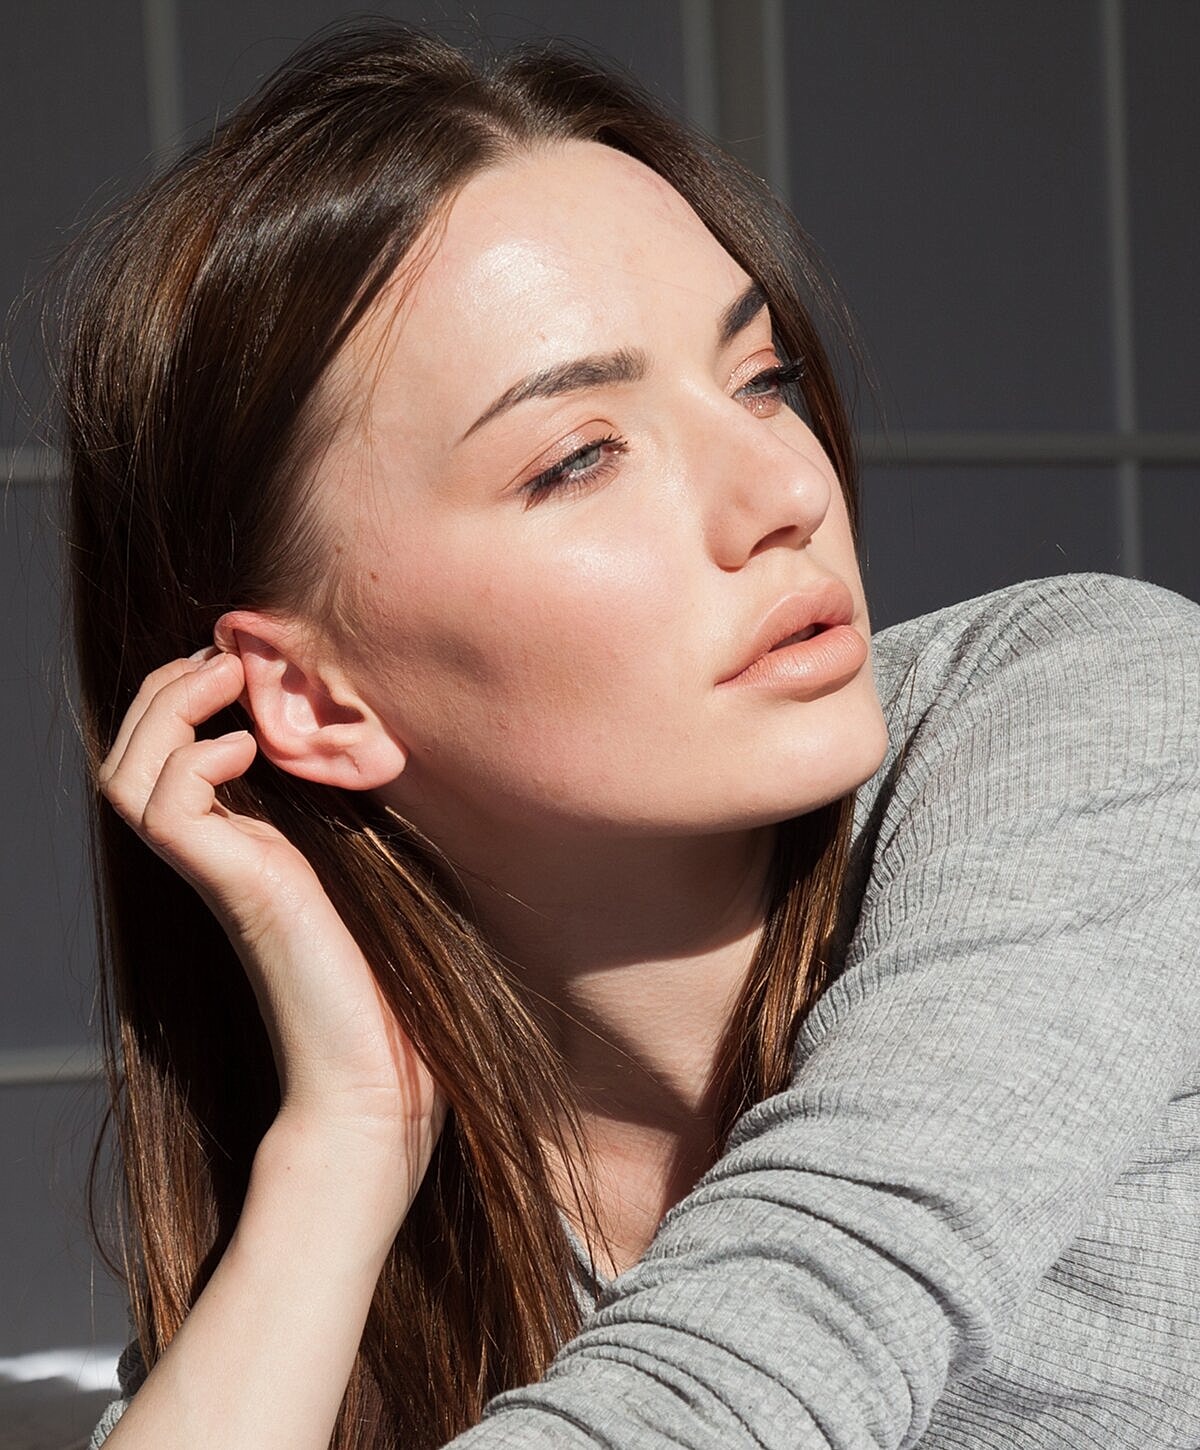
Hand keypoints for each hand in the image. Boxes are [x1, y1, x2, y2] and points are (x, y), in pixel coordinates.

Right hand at [97, 645, 446, 1203]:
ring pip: (127, 774)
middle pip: (130, 756)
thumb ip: (357, 810)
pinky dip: (193, 760)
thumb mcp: (378, 868)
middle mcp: (216, 858)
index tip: (238, 662)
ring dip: (168, 709)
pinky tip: (242, 750)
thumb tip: (385, 740)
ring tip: (225, 678)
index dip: (184, 700)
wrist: (381, 1078)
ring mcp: (216, 874)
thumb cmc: (394, 984)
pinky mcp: (233, 888)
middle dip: (162, 690)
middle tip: (220, 654)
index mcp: (244, 848)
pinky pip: (163, 808)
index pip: (169, 758)